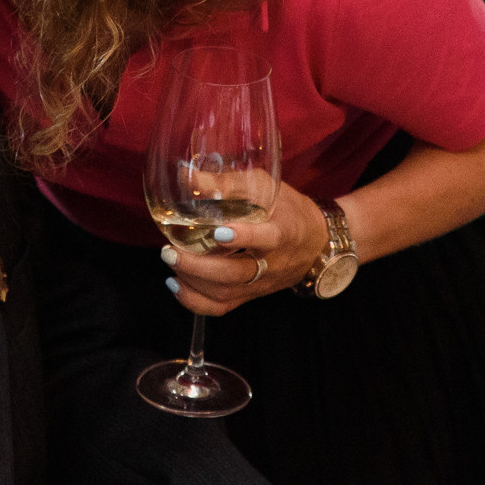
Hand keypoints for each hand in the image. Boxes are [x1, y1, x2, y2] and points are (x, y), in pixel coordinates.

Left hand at [162, 180, 328, 316]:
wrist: (314, 241)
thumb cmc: (286, 207)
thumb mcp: (263, 185)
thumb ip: (226, 182)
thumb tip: (186, 176)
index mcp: (282, 231)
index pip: (267, 239)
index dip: (244, 238)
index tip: (219, 233)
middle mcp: (273, 263)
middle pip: (237, 273)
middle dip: (198, 266)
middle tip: (170, 250)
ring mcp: (262, 284)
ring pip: (226, 293)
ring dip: (192, 280)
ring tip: (170, 260)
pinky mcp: (251, 296)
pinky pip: (222, 308)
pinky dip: (195, 301)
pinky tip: (176, 284)